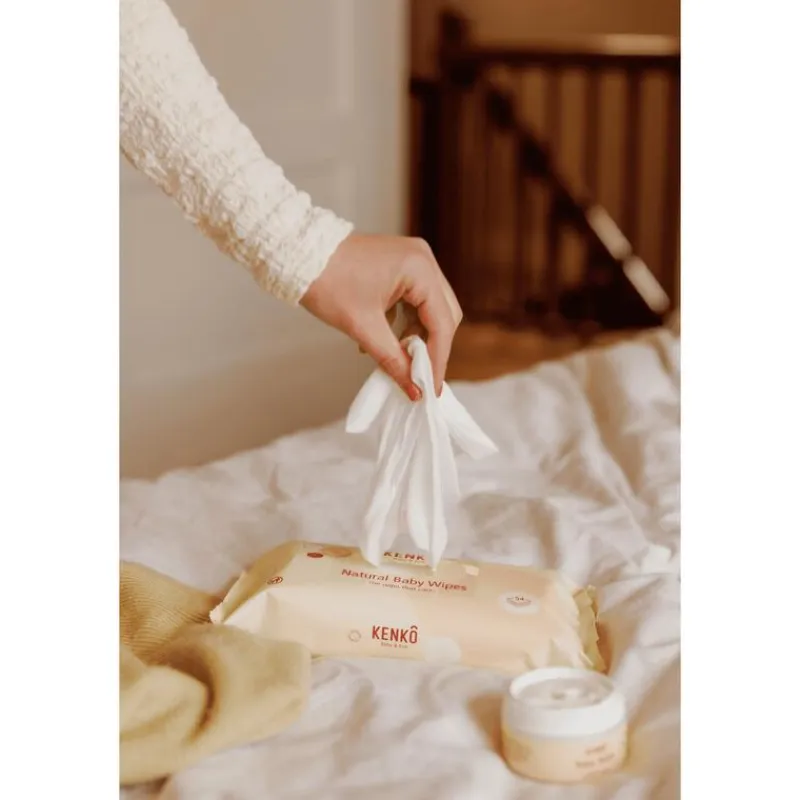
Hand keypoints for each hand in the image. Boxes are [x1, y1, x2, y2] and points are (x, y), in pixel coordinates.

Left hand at [300, 234, 461, 399]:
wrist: (298, 253)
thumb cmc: (326, 282)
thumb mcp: (362, 327)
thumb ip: (393, 360)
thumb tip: (414, 390)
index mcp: (419, 269)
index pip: (441, 323)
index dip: (438, 360)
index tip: (431, 389)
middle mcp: (424, 259)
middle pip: (443, 314)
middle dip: (431, 348)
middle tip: (419, 378)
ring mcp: (414, 260)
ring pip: (430, 309)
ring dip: (417, 336)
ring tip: (399, 361)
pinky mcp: (401, 265)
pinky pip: (415, 300)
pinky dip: (405, 323)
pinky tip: (385, 341)